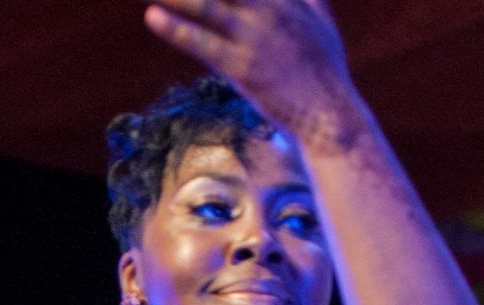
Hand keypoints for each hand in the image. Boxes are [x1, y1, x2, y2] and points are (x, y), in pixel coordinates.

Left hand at [143, 0, 358, 150]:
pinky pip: (202, 42)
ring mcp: (255, 36)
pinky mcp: (242, 66)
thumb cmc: (327, 74)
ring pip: (208, 6)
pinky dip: (176, 29)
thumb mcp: (322, 24)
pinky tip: (153, 16)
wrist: (330, 114)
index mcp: (287, 0)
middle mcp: (270, 11)